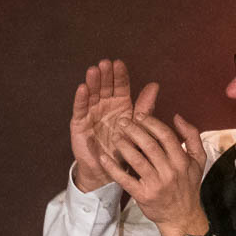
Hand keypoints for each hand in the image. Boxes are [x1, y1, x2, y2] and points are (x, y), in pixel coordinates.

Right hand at [69, 60, 158, 192]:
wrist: (110, 171)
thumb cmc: (126, 149)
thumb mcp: (138, 127)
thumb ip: (145, 106)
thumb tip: (155, 85)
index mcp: (121, 105)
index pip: (120, 86)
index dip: (119, 76)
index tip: (119, 64)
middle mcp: (105, 106)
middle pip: (105, 87)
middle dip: (105, 75)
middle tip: (106, 64)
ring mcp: (92, 114)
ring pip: (92, 95)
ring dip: (93, 83)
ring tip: (94, 70)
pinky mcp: (80, 124)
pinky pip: (80, 110)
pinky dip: (81, 99)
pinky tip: (83, 88)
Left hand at [96, 113, 210, 235]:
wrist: (182, 216)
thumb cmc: (188, 185)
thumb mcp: (198, 160)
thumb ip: (192, 136)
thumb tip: (177, 117)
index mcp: (182, 161)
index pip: (165, 136)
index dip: (151, 123)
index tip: (139, 115)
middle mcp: (170, 172)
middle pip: (149, 145)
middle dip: (134, 130)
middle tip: (122, 121)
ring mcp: (156, 184)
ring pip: (136, 160)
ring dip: (123, 145)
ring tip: (115, 136)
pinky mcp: (143, 196)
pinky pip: (125, 179)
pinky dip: (113, 168)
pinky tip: (104, 157)